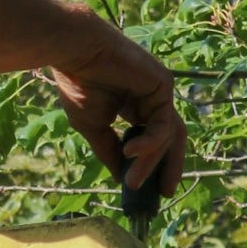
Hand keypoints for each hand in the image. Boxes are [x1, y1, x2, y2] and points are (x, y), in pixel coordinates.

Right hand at [46, 19, 186, 202]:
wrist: (75, 52)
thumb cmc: (78, 83)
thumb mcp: (92, 126)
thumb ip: (109, 149)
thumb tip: (122, 177)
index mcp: (135, 104)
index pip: (152, 136)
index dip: (151, 162)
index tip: (143, 188)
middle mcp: (151, 97)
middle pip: (170, 138)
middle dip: (167, 167)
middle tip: (162, 195)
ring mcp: (160, 90)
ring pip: (168, 135)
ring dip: (153, 162)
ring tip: (134, 182)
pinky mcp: (164, 85)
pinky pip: (163, 125)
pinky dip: (150, 144)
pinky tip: (131, 153)